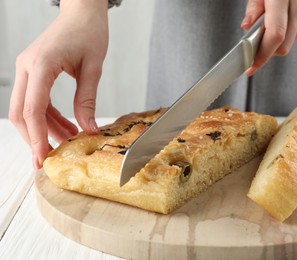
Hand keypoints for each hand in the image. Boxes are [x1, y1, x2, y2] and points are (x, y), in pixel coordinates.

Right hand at [8, 0, 108, 168]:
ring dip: (45, 128)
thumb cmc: (89, 33)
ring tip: (68, 142)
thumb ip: (87, 100)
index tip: (44, 157)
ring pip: (27, 109)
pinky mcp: (34, 72)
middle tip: (51, 158)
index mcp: (41, 65)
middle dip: (34, 138)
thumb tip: (88, 130)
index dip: (37, 137)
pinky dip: (49, 117)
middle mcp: (27, 67)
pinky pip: (37, 101)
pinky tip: (66, 127)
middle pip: (21, 112)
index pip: (33, 109)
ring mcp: (28, 70)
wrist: (82, 13)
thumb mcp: (93, 68)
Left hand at [241, 0, 296, 74]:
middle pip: (283, 45)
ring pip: (291, 42)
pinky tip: (287, 17)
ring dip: (278, 40)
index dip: (262, 55)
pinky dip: (289, 31)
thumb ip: (254, 7)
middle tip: (255, 47)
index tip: (251, 66)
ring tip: (273, 22)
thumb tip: (247, 27)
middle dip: (267, 51)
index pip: (275, 35)